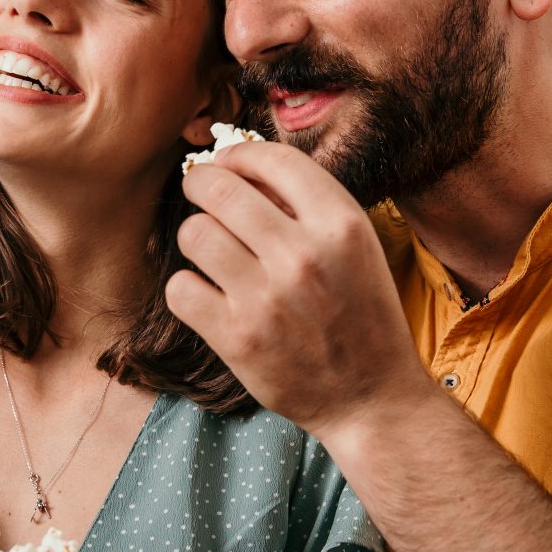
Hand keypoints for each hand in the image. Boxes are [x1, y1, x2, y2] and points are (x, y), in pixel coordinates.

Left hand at [167, 142, 431, 441]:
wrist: (371, 397)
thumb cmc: (361, 315)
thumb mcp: (356, 248)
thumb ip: (307, 207)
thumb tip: (240, 169)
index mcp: (341, 224)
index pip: (272, 159)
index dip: (239, 154)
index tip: (226, 163)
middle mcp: (304, 255)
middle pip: (219, 188)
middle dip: (200, 183)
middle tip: (198, 191)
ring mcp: (267, 298)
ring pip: (194, 233)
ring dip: (196, 238)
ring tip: (212, 252)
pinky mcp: (237, 338)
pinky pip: (180, 288)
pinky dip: (187, 289)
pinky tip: (207, 295)